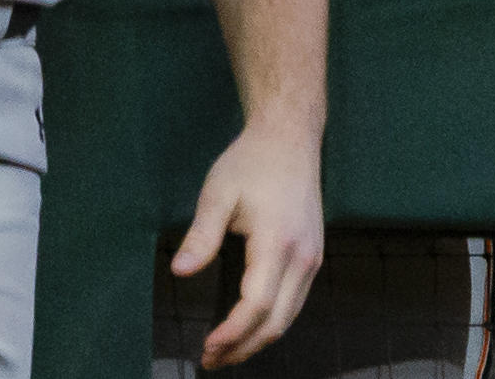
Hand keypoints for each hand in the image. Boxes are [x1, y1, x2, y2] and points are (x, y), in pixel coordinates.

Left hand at [171, 119, 325, 366]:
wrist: (291, 138)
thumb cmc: (251, 162)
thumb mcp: (218, 193)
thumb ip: (200, 235)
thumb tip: (180, 271)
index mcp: (278, 241)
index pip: (256, 304)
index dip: (231, 333)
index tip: (206, 348)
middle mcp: (303, 255)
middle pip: (276, 321)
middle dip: (243, 348)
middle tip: (210, 361)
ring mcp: (313, 257)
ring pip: (289, 316)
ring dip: (258, 340)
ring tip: (225, 352)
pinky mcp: (314, 255)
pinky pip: (295, 302)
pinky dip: (272, 322)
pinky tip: (249, 327)